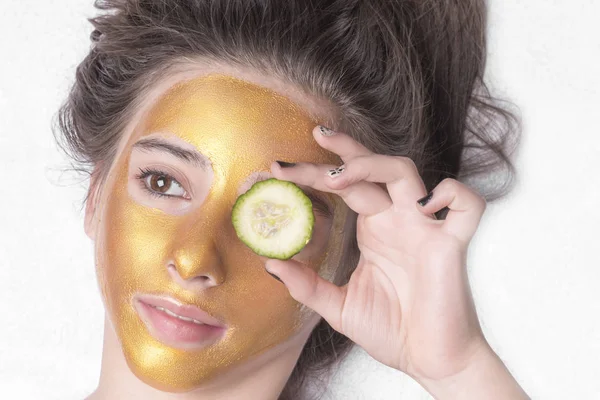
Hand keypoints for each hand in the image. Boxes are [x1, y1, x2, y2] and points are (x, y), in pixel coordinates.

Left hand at [266, 126, 514, 392]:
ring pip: (405, 172)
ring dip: (372, 165)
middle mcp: (397, 219)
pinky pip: (466, 205)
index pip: (345, 184)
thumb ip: (306, 285)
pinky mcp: (451, 245)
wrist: (430, 361)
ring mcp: (424, 228)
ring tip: (337, 177)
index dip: (315, 172)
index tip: (279, 169)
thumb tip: (270, 263)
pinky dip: (452, 195)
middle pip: (371, 167)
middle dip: (341, 151)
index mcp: (374, 228)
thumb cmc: (392, 330)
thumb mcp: (338, 306)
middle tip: (311, 138)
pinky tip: (423, 205)